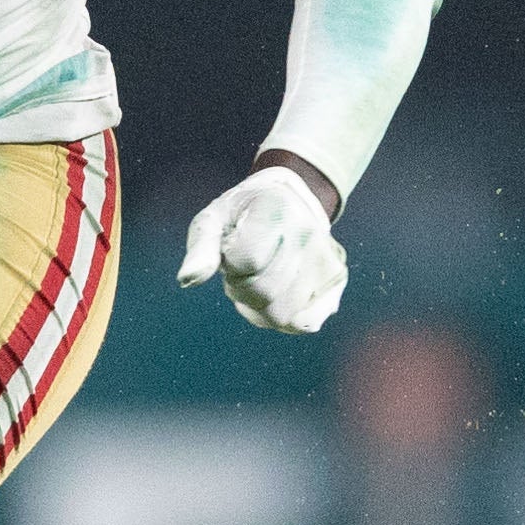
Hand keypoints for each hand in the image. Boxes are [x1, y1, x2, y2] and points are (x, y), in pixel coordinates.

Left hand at [178, 163, 345, 332]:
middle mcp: (308, 233)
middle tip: (245, 268)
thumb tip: (187, 280)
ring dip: (261, 306)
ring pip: (282, 315)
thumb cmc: (242, 213)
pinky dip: (284, 320)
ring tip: (262, 278)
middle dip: (242, 288)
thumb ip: (200, 249)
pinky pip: (305, 323)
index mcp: (276, 209)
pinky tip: (278, 297)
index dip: (231, 264)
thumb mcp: (213, 219)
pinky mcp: (336, 281)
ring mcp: (326, 258)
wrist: (291, 200)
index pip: (246, 261)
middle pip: (264, 293)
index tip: (233, 249)